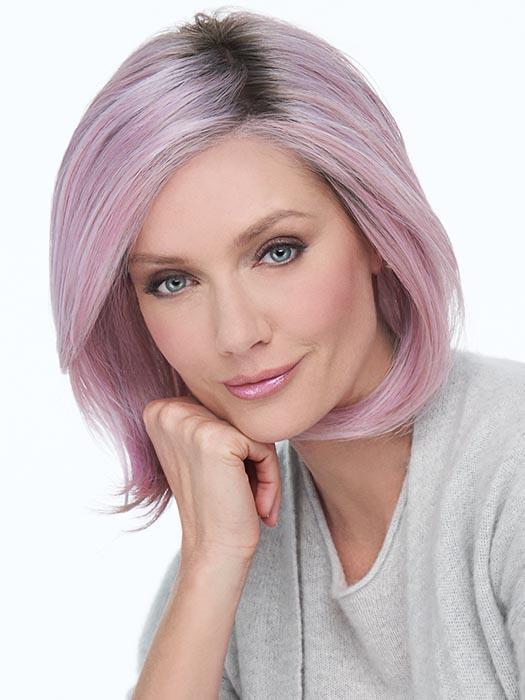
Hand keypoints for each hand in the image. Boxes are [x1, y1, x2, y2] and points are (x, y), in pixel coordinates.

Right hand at [142, 395, 281, 562]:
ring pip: (253, 428)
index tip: (221, 479)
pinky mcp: (218, 439)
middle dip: (248, 454)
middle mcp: (168, 410)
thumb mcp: (199, 448)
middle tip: (238, 492)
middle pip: (238, 415)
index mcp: (159, 409)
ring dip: (262, 466)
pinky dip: (270, 476)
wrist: (215, 550)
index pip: (220, 408)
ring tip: (247, 497)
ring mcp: (190, 423)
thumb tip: (239, 379)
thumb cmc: (215, 502)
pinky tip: (254, 502)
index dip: (231, 445)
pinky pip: (265, 445)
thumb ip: (209, 414)